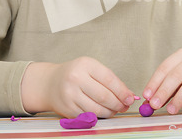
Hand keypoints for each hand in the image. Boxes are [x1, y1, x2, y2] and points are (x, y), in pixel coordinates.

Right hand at [21, 57, 135, 117]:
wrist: (50, 83)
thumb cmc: (75, 74)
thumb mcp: (91, 69)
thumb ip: (110, 80)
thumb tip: (129, 95)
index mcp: (85, 65)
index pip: (109, 79)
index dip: (122, 91)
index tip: (130, 98)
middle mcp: (76, 78)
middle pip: (104, 96)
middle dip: (118, 104)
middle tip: (125, 106)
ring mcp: (70, 95)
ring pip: (97, 109)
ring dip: (110, 112)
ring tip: (115, 109)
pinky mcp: (67, 109)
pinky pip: (88, 115)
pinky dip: (99, 116)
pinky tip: (103, 112)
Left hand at [142, 48, 181, 113]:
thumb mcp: (181, 74)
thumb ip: (167, 85)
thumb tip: (150, 99)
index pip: (165, 67)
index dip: (154, 82)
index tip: (147, 95)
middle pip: (176, 76)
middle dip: (164, 91)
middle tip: (155, 105)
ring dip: (178, 99)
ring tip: (170, 110)